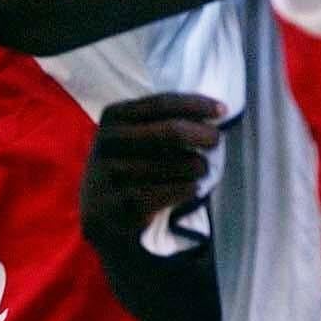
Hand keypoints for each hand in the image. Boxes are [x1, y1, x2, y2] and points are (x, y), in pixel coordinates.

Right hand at [79, 93, 222, 242]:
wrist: (98, 216)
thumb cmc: (125, 167)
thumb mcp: (129, 137)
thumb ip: (159, 121)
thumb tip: (209, 112)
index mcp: (113, 117)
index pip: (162, 104)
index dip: (196, 104)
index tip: (222, 109)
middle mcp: (109, 142)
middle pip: (172, 132)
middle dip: (202, 134)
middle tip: (215, 140)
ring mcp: (114, 175)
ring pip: (177, 164)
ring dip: (198, 166)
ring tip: (200, 169)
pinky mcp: (125, 205)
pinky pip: (173, 191)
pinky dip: (189, 189)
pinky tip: (191, 189)